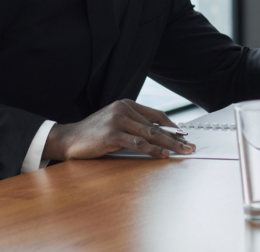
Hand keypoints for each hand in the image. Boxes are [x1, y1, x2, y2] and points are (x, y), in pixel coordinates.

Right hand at [43, 99, 194, 160]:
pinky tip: (164, 154)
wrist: (69, 138)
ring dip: (169, 144)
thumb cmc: (94, 133)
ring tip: (183, 152)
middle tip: (190, 145)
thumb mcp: (115, 122)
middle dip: (176, 137)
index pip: (156, 114)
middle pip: (156, 125)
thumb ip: (134, 124)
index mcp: (126, 104)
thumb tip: (158, 133)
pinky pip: (138, 143)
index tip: (184, 134)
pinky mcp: (112, 135)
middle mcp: (124, 109)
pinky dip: (153, 150)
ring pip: (150, 134)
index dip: (172, 125)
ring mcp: (118, 121)